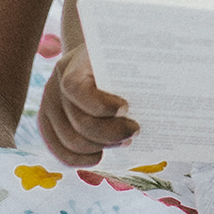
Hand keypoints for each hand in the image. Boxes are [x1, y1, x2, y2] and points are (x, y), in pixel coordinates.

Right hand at [37, 41, 137, 166]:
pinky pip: (59, 150)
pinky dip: (81, 159)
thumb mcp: (123, 54)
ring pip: (71, 141)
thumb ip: (137, 69)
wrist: (91, 56)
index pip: (77, 89)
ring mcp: (47, 105)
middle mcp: (54, 85)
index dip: (102, 105)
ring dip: (101, 146)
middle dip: (112, 133)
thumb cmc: (115, 56)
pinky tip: (100, 155)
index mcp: (73, 64)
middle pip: (79, 122)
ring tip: (123, 140)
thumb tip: (166, 93)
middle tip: (135, 130)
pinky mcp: (47, 123)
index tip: (127, 108)